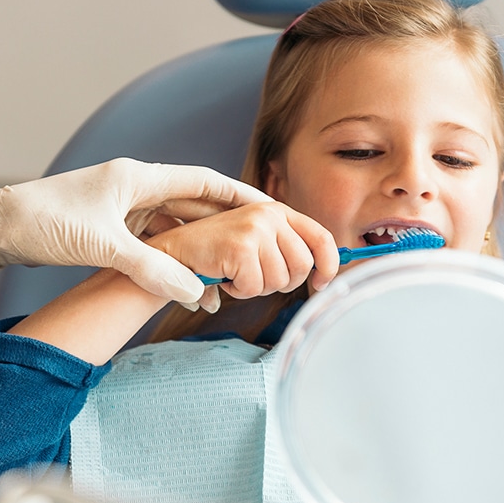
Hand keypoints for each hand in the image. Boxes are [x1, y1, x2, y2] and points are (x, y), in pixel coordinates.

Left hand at [0, 158, 272, 302]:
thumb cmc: (42, 223)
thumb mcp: (102, 246)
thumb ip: (151, 268)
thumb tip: (195, 291)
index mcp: (136, 178)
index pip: (203, 182)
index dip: (240, 197)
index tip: (273, 209)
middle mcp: (133, 188)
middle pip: (193, 207)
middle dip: (226, 230)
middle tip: (259, 251)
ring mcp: (120, 209)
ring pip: (173, 230)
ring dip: (197, 252)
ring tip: (225, 282)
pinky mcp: (107, 229)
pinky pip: (151, 244)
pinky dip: (170, 262)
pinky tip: (184, 285)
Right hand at [146, 202, 338, 311]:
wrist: (175, 252)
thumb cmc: (217, 252)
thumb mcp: (258, 240)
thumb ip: (287, 247)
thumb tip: (324, 271)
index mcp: (277, 210)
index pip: (321, 237)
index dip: (328, 265)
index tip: (321, 283)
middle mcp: (269, 214)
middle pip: (303, 266)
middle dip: (283, 283)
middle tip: (257, 278)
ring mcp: (254, 229)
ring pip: (280, 280)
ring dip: (257, 288)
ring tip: (237, 274)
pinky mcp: (239, 247)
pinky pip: (255, 287)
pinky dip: (239, 291)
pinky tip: (225, 277)